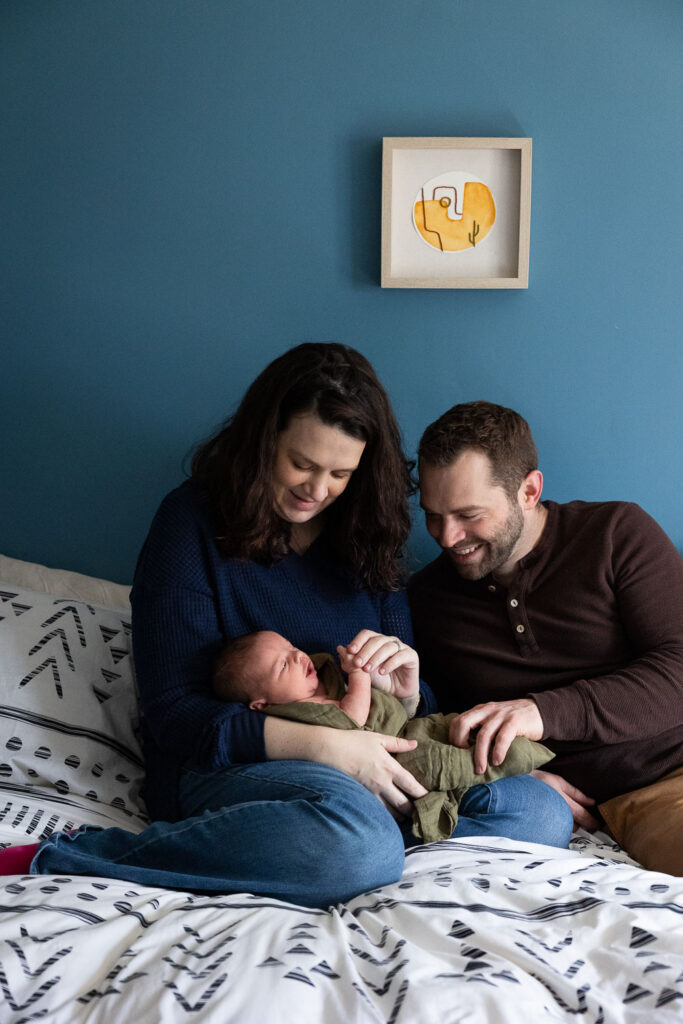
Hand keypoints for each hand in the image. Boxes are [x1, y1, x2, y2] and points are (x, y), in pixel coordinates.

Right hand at [311, 727, 427, 817]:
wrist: (329, 750)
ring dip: (401, 816)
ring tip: (408, 818)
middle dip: (415, 811)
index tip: (432, 800)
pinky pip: (376, 811)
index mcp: (390, 768)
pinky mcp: (360, 797)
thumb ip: (398, 743)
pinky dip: (385, 817)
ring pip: (391, 812)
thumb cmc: (354, 742)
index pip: (412, 786)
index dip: (424, 795)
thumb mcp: (378, 738)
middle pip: (404, 804)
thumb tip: (415, 744)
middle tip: (422, 814)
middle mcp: (383, 783)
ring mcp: (371, 792)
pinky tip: (389, 818)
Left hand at [344, 630, 419, 700]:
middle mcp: (389, 641)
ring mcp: (401, 647)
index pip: (366, 634)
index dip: (358, 641)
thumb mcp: (362, 673)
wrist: (396, 693)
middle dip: (365, 651)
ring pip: (388, 647)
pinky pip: (400, 656)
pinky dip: (390, 663)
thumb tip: (340, 648)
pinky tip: (382, 672)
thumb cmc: (379, 680)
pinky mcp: (411, 656)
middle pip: (376, 640)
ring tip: (368, 669)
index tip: (350, 651)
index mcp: (376, 641)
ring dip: (376, 658)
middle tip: (358, 664)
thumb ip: (351, 662)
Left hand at [448, 698, 543, 774]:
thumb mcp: (494, 720)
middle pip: (463, 724)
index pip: (457, 721)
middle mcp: (487, 710)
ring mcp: (501, 715)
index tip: (457, 753)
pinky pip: (502, 737)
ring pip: (483, 735)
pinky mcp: (515, 721)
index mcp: (480, 710)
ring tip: (480, 770)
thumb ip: (482, 729)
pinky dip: (498, 751)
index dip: (453, 737)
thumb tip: (467, 754)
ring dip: (479, 755)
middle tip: (463, 760)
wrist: (541, 711)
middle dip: (459, 744)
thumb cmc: (514, 721)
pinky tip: (497, 762)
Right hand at [531, 770, 598, 830]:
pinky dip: (556, 826)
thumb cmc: (536, 780)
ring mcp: (549, 823)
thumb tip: (592, 802)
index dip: (593, 822)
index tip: (598, 824)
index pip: (583, 816)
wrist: (513, 785)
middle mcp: (557, 815)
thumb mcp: (558, 781)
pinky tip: (552, 818)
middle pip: (574, 826)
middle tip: (573, 814)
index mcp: (563, 802)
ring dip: (565, 824)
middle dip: (577, 822)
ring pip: (564, 829)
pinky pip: (554, 831)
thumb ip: (576, 793)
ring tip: (558, 813)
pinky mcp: (541, 828)